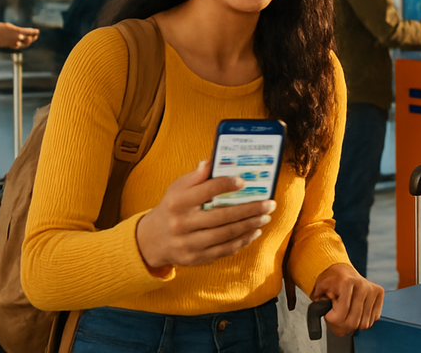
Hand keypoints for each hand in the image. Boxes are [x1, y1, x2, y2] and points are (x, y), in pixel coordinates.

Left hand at [0, 22, 39, 50]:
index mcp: (6, 45)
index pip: (17, 46)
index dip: (22, 44)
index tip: (25, 42)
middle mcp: (11, 42)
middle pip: (24, 44)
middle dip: (30, 41)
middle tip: (34, 38)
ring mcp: (12, 36)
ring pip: (27, 39)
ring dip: (33, 37)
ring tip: (37, 34)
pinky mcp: (13, 30)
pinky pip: (26, 31)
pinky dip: (32, 32)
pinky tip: (37, 31)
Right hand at [135, 160, 274, 269]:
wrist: (151, 240)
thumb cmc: (171, 208)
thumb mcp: (177, 188)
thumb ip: (195, 177)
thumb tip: (211, 161)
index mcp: (178, 202)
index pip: (205, 191)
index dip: (225, 185)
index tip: (243, 181)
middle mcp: (182, 223)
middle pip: (221, 216)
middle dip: (249, 209)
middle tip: (269, 203)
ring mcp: (188, 243)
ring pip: (225, 234)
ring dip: (249, 225)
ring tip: (266, 216)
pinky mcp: (195, 258)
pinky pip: (223, 250)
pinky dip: (242, 241)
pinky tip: (254, 232)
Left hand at [310, 263, 384, 335]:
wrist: (341, 270)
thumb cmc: (331, 280)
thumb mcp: (318, 291)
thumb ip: (319, 307)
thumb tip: (332, 320)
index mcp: (347, 282)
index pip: (340, 316)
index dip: (331, 319)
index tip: (329, 312)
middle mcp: (363, 285)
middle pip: (353, 322)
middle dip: (342, 324)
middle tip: (337, 314)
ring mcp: (373, 289)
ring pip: (364, 323)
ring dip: (353, 322)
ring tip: (347, 311)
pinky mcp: (379, 293)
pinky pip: (372, 319)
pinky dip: (363, 319)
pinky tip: (356, 310)